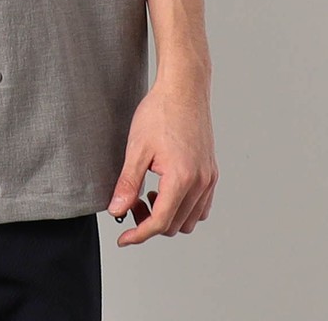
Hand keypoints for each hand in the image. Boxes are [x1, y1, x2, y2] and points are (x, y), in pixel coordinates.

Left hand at [106, 76, 218, 245]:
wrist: (183, 89)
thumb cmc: (159, 113)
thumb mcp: (136, 148)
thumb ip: (128, 183)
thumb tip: (117, 210)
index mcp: (181, 179)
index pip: (159, 223)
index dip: (138, 234)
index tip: (123, 238)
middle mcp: (200, 183)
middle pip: (174, 225)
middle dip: (150, 223)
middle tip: (130, 204)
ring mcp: (208, 179)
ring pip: (190, 220)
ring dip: (168, 216)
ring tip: (148, 194)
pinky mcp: (211, 172)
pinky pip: (201, 206)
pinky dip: (183, 208)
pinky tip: (165, 190)